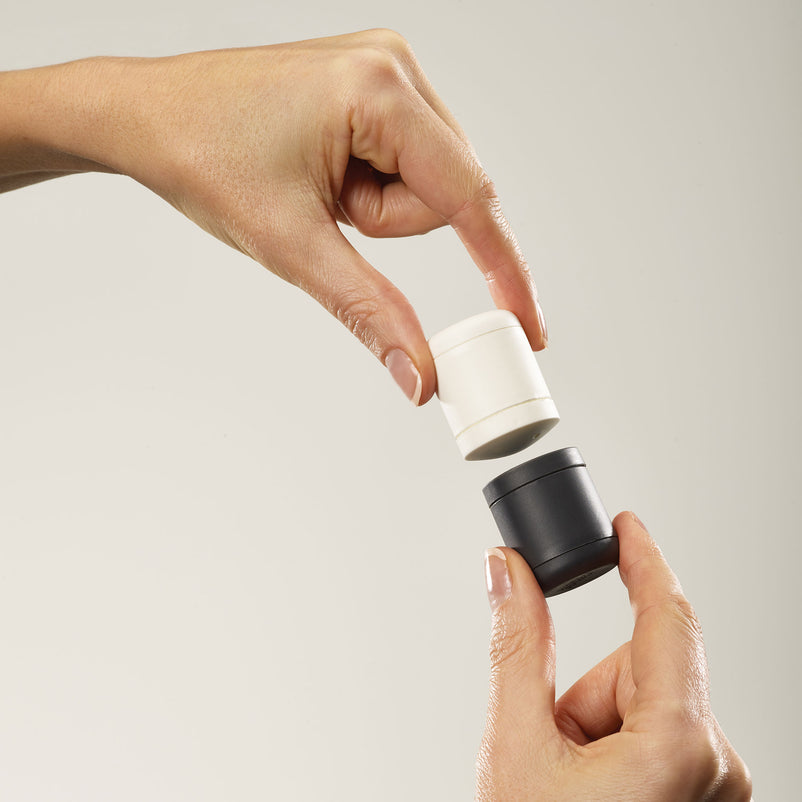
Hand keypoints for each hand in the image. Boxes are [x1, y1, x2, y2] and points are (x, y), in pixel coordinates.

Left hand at [0, 30, 546, 403]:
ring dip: (377, 209)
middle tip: (328, 214)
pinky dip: (372, 190)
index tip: (528, 325)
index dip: (503, 270)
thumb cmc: (205, 157)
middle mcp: (394, 68)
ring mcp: (384, 71)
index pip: (470, 198)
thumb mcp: (293, 247)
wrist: (149, 116)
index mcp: (380, 91)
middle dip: (388, 224)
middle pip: (445, 194)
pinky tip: (327, 176)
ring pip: (427, 184)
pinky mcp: (373, 87)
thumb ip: (369, 312)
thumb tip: (420, 372)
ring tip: (318, 191)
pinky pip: (406, 164)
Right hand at [478, 513, 751, 800]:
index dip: (642, 559)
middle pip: (637, 666)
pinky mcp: (705, 793)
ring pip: (641, 699)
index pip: (665, 618)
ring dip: (595, 719)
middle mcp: (717, 764)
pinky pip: (655, 729)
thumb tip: (509, 571)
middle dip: (585, 689)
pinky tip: (593, 786)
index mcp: (679, 747)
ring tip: (570, 776)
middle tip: (553, 741)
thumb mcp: (517, 743)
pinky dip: (614, 741)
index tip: (627, 525)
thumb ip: (516, 642)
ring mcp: (715, 784)